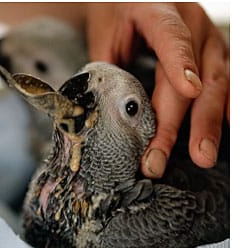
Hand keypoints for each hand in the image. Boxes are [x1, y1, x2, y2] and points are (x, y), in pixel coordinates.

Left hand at [86, 3, 229, 177]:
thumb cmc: (116, 15)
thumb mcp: (105, 34)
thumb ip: (111, 67)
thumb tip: (114, 114)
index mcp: (158, 9)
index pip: (172, 37)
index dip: (181, 63)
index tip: (190, 90)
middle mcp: (192, 21)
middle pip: (198, 72)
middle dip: (190, 120)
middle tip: (185, 154)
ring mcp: (208, 37)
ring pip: (218, 83)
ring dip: (210, 123)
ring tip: (204, 156)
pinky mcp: (214, 53)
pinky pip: (225, 84)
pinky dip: (222, 111)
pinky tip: (221, 135)